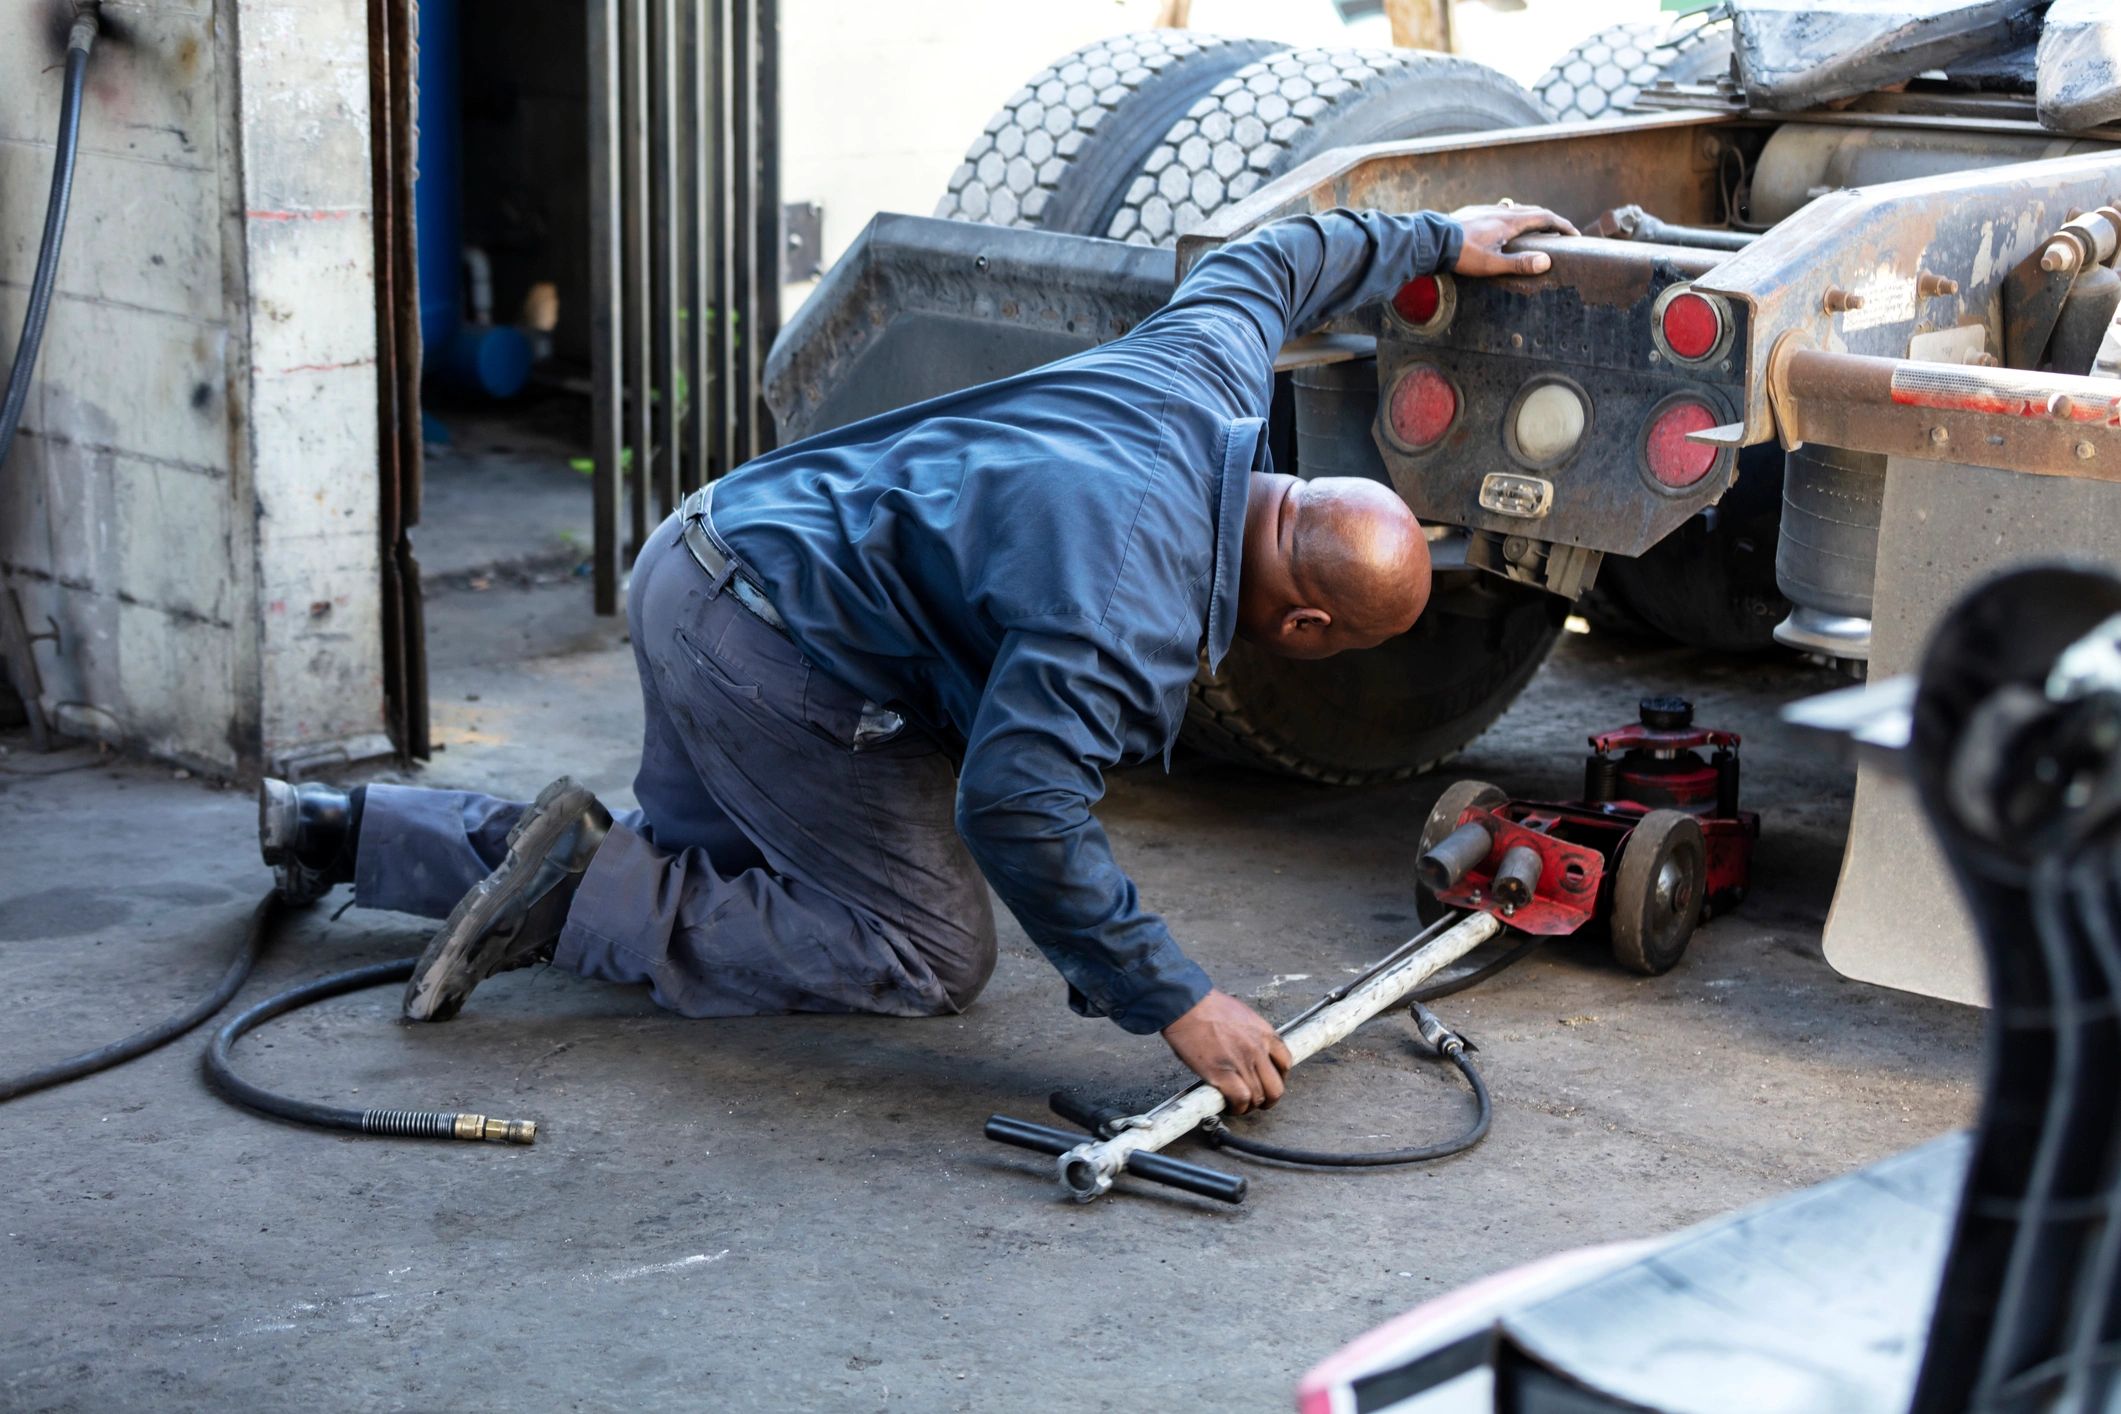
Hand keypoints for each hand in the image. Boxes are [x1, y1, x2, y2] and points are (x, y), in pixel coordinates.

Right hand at [1162, 989, 1292, 1114]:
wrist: (1185, 1004)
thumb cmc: (1207, 1006)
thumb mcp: (1242, 1015)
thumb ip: (1252, 1034)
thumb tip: (1251, 1049)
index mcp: (1264, 1033)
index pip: (1285, 1063)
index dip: (1278, 1078)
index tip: (1269, 1082)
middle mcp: (1258, 1050)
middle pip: (1276, 1087)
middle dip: (1269, 1099)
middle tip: (1259, 1101)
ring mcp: (1242, 1063)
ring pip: (1258, 1097)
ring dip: (1250, 1106)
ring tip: (1240, 1105)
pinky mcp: (1222, 1073)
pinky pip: (1240, 1099)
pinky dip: (1237, 1107)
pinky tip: (1230, 1106)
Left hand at [1449, 202, 1579, 277]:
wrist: (1433, 240)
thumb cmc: (1462, 254)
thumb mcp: (1492, 264)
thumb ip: (1519, 263)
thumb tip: (1546, 262)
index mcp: (1510, 221)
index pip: (1545, 218)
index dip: (1563, 226)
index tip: (1575, 235)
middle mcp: (1501, 211)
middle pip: (1533, 211)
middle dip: (1551, 221)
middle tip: (1560, 233)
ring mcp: (1487, 209)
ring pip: (1517, 210)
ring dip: (1532, 218)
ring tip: (1537, 230)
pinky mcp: (1474, 212)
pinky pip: (1501, 211)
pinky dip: (1514, 217)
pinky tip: (1506, 227)